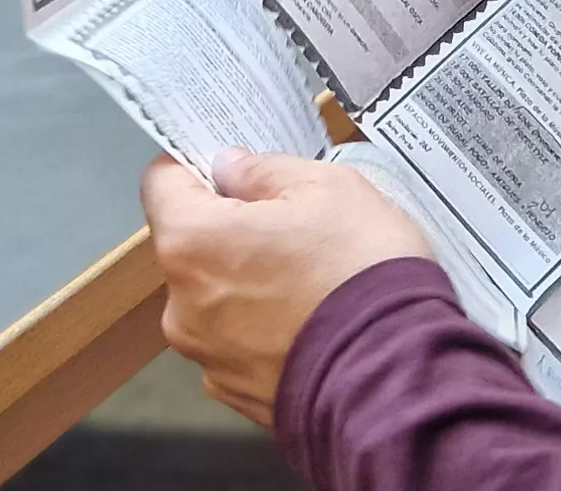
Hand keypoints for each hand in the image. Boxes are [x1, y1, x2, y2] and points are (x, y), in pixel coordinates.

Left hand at [143, 150, 433, 426]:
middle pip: (192, 246)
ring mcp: (208, 357)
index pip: (161, 183)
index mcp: (193, 243)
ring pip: (217, 298)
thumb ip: (265, 170)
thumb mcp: (329, 189)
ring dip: (250, 283)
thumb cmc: (362, 274)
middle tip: (294, 227)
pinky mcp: (237, 394)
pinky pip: (241, 345)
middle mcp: (182, 305)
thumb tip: (232, 168)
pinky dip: (267, 331)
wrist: (398, 380)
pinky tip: (314, 324)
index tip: (231, 168)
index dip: (195, 166)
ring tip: (313, 283)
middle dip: (233, 230)